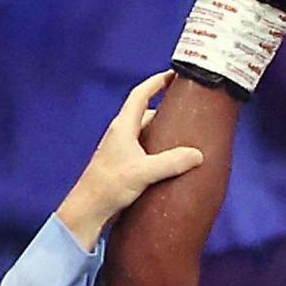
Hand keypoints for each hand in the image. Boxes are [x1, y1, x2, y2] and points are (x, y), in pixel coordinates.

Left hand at [55, 72, 207, 248]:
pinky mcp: (123, 165)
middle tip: (187, 110)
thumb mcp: (144, 172)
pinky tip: (170, 161)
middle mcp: (121, 134)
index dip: (157, 82)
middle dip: (165, 109)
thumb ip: (172, 162)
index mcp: (123, 127)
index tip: (174, 75)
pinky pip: (144, 149)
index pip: (140, 94)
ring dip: (162, 132)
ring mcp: (121, 150)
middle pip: (146, 113)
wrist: (88, 210)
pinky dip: (158, 149)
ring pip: (145, 133)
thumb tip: (197, 154)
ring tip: (184, 137)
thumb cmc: (109, 186)